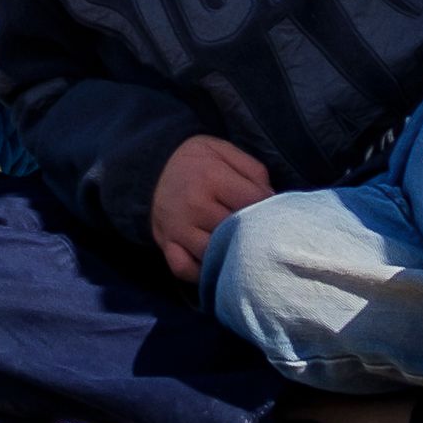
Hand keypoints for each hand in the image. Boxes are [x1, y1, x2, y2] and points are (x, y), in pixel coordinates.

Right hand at [147, 133, 273, 279]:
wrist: (150, 166)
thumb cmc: (196, 161)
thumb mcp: (224, 151)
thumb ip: (253, 171)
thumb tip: (272, 200)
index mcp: (212, 177)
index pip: (253, 203)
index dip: (268, 209)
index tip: (270, 212)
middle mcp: (194, 205)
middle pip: (236, 232)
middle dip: (252, 233)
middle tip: (258, 232)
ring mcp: (178, 228)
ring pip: (214, 254)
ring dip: (230, 254)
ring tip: (240, 249)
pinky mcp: (166, 244)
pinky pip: (185, 268)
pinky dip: (201, 271)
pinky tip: (214, 262)